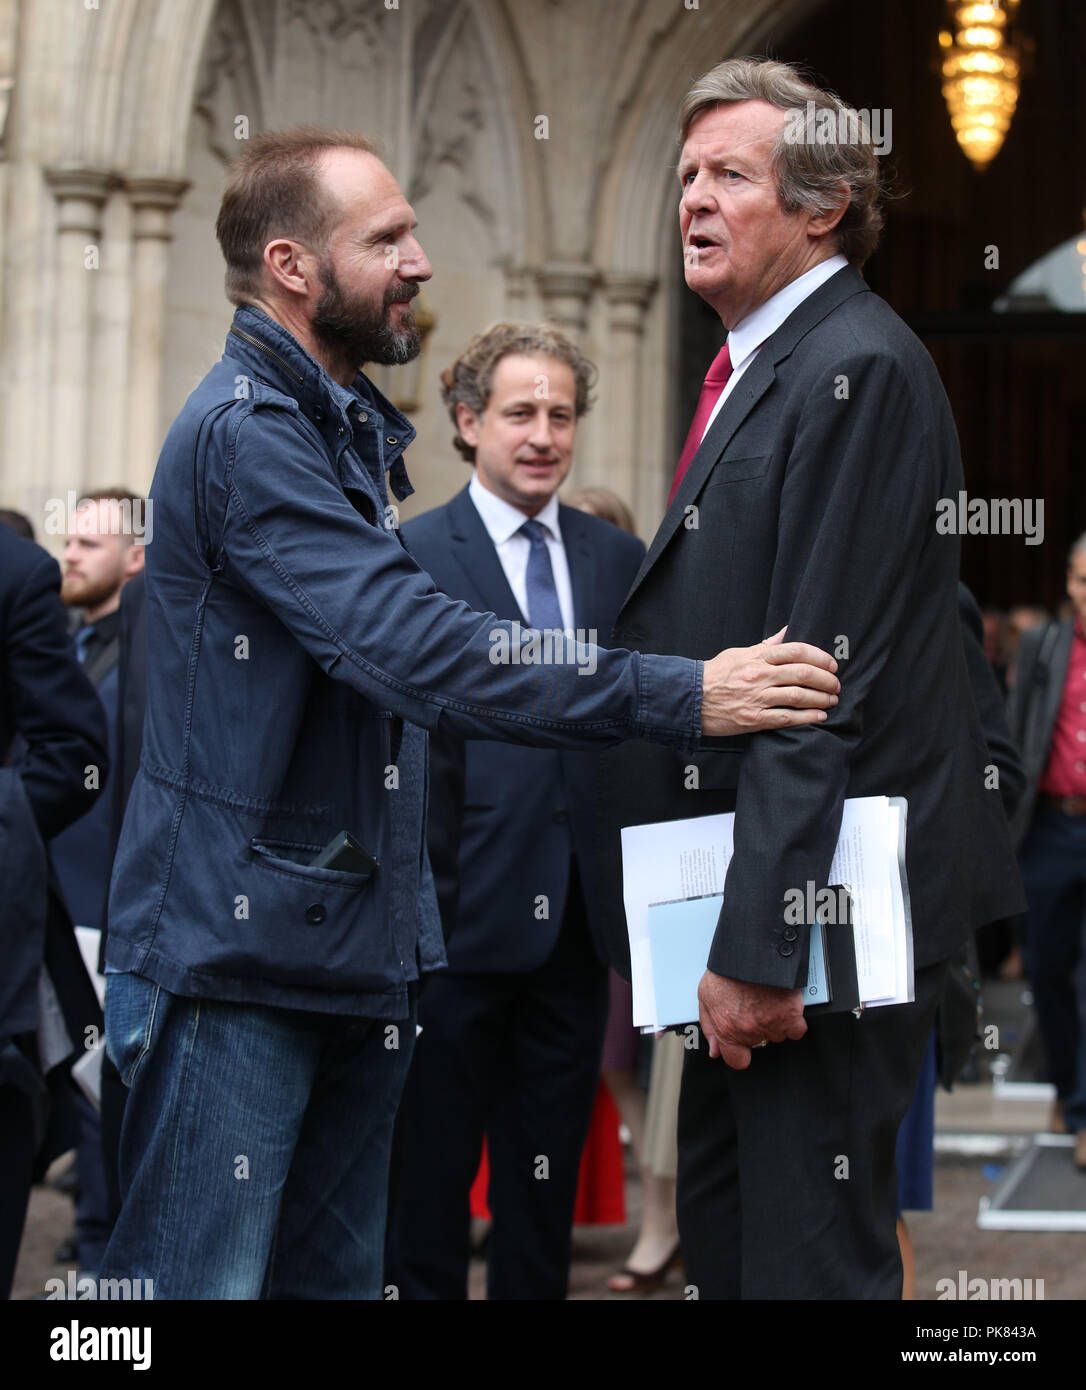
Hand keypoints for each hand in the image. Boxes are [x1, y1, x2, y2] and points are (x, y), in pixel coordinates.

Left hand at [697, 970, 806, 1069]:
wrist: (750, 950)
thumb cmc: (727, 969)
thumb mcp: (706, 995)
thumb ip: (710, 1027)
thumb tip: (715, 1050)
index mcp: (728, 1029)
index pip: (737, 1060)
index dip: (740, 1052)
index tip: (742, 1045)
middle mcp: (750, 1031)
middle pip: (759, 1044)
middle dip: (756, 1029)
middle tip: (753, 1008)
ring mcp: (772, 1024)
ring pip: (777, 1036)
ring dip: (774, 1023)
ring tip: (766, 1002)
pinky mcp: (791, 1014)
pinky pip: (797, 1030)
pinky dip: (793, 1020)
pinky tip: (784, 1007)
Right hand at [700, 628, 838, 736]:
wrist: (690, 698)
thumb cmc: (714, 674)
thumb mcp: (739, 653)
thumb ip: (766, 645)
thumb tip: (787, 632)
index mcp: (757, 658)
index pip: (796, 651)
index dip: (819, 657)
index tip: (831, 664)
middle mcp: (759, 676)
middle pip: (802, 674)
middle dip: (825, 679)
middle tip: (836, 684)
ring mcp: (757, 698)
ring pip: (798, 696)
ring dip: (821, 699)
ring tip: (832, 700)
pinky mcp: (753, 719)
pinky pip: (786, 718)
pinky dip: (806, 717)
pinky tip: (819, 717)